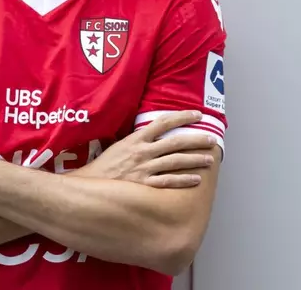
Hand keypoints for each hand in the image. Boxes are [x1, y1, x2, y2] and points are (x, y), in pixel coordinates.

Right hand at [78, 110, 217, 187]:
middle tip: (211, 139)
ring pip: (175, 161)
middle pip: (175, 141)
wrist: (89, 185)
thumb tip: (152, 134)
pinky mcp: (144, 185)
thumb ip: (136, 140)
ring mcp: (144, 169)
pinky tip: (196, 179)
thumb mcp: (118, 146)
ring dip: (195, 159)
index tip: (198, 115)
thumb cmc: (104, 167)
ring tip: (209, 159)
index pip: (163, 122)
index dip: (182, 116)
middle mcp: (142, 151)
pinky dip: (183, 180)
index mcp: (136, 139)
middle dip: (196, 139)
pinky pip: (168, 182)